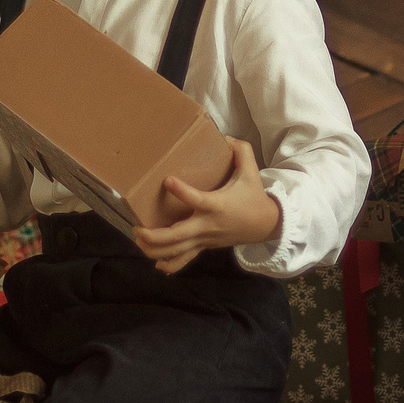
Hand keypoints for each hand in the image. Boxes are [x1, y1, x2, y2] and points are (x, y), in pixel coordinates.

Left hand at [133, 137, 280, 273]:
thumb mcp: (251, 172)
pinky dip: (171, 264)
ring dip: (156, 250)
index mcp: (217, 205)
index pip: (197, 200)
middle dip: (155, 236)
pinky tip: (157, 265)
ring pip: (178, 251)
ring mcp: (205, 239)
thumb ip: (241, 152)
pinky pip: (187, 259)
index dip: (182, 191)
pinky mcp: (205, 246)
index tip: (168, 181)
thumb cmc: (254, 197)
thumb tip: (225, 137)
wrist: (266, 225)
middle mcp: (208, 225)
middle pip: (178, 236)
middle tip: (138, 227)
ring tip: (139, 241)